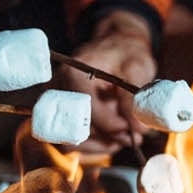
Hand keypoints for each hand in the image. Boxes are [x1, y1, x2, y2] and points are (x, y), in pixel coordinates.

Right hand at [60, 16, 160, 149]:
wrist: (114, 46)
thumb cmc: (126, 53)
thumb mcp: (136, 69)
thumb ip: (134, 99)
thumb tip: (139, 130)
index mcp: (74, 73)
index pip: (85, 109)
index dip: (110, 124)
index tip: (132, 130)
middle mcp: (56, 90)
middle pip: (73, 129)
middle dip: (104, 140)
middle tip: (132, 138)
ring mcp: (53, 105)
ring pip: (68, 141)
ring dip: (98, 146)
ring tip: (124, 139)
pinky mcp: (58, 116)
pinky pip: (68, 142)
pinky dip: (91, 146)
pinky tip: (111, 139)